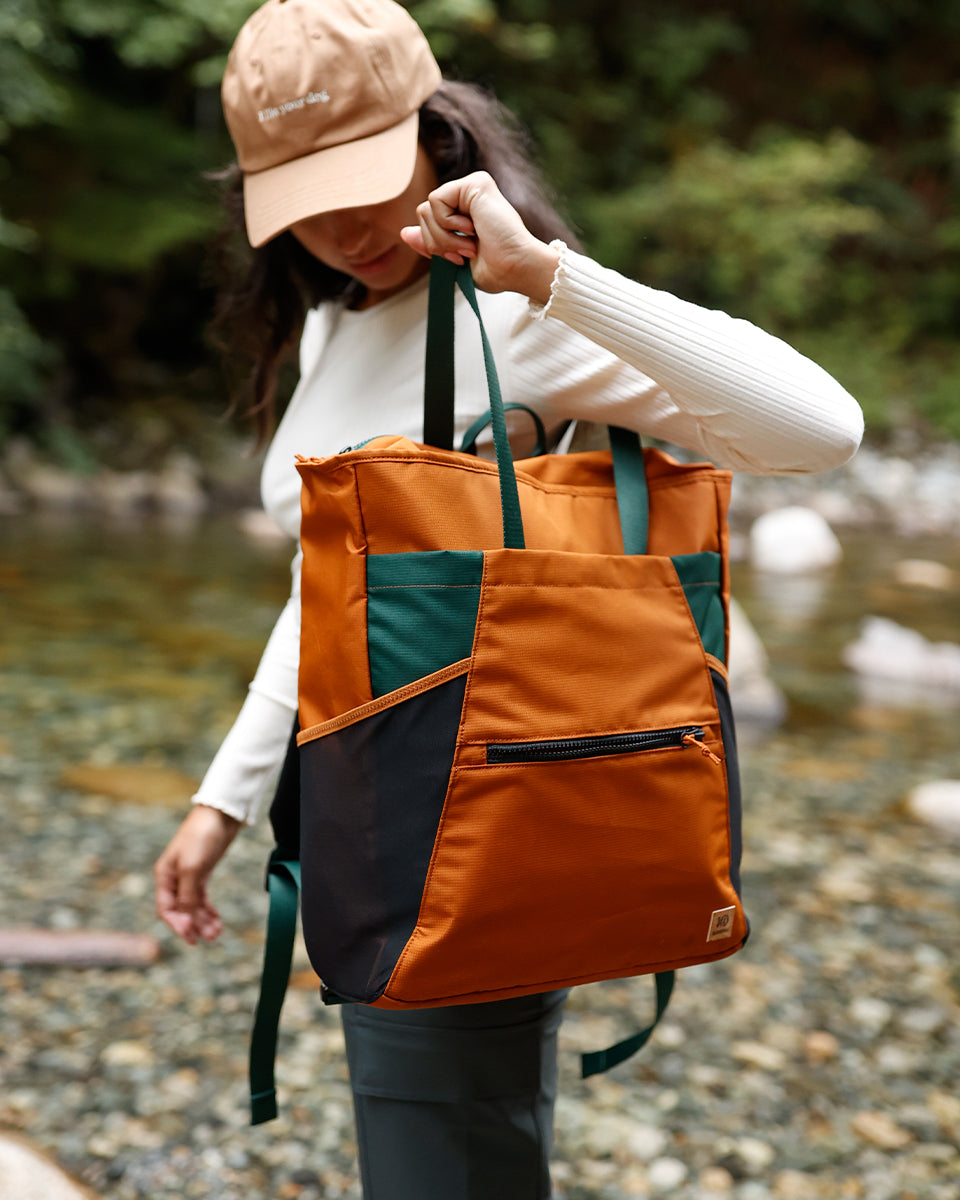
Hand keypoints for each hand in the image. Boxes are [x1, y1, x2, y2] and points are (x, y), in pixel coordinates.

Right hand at [154, 805, 241, 944]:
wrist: (221, 814)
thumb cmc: (202, 837)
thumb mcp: (193, 868)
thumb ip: (187, 895)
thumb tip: (184, 921)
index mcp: (164, 876)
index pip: (166, 909)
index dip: (178, 925)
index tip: (192, 937)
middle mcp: (174, 878)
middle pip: (180, 911)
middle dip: (193, 926)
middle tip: (208, 938)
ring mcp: (189, 876)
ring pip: (193, 906)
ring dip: (203, 921)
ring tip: (216, 933)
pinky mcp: (202, 873)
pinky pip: (202, 898)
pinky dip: (209, 910)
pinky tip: (217, 921)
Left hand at [401, 171, 559, 303]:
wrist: (516, 268)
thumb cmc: (496, 270)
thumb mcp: (453, 259)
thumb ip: (430, 243)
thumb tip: (404, 232)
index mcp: (464, 213)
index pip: (427, 222)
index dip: (434, 245)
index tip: (459, 259)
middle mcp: (468, 196)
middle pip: (422, 214)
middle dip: (436, 242)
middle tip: (465, 252)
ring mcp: (471, 187)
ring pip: (426, 209)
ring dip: (444, 237)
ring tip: (470, 244)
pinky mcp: (474, 182)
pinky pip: (435, 200)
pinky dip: (447, 224)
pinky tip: (472, 229)